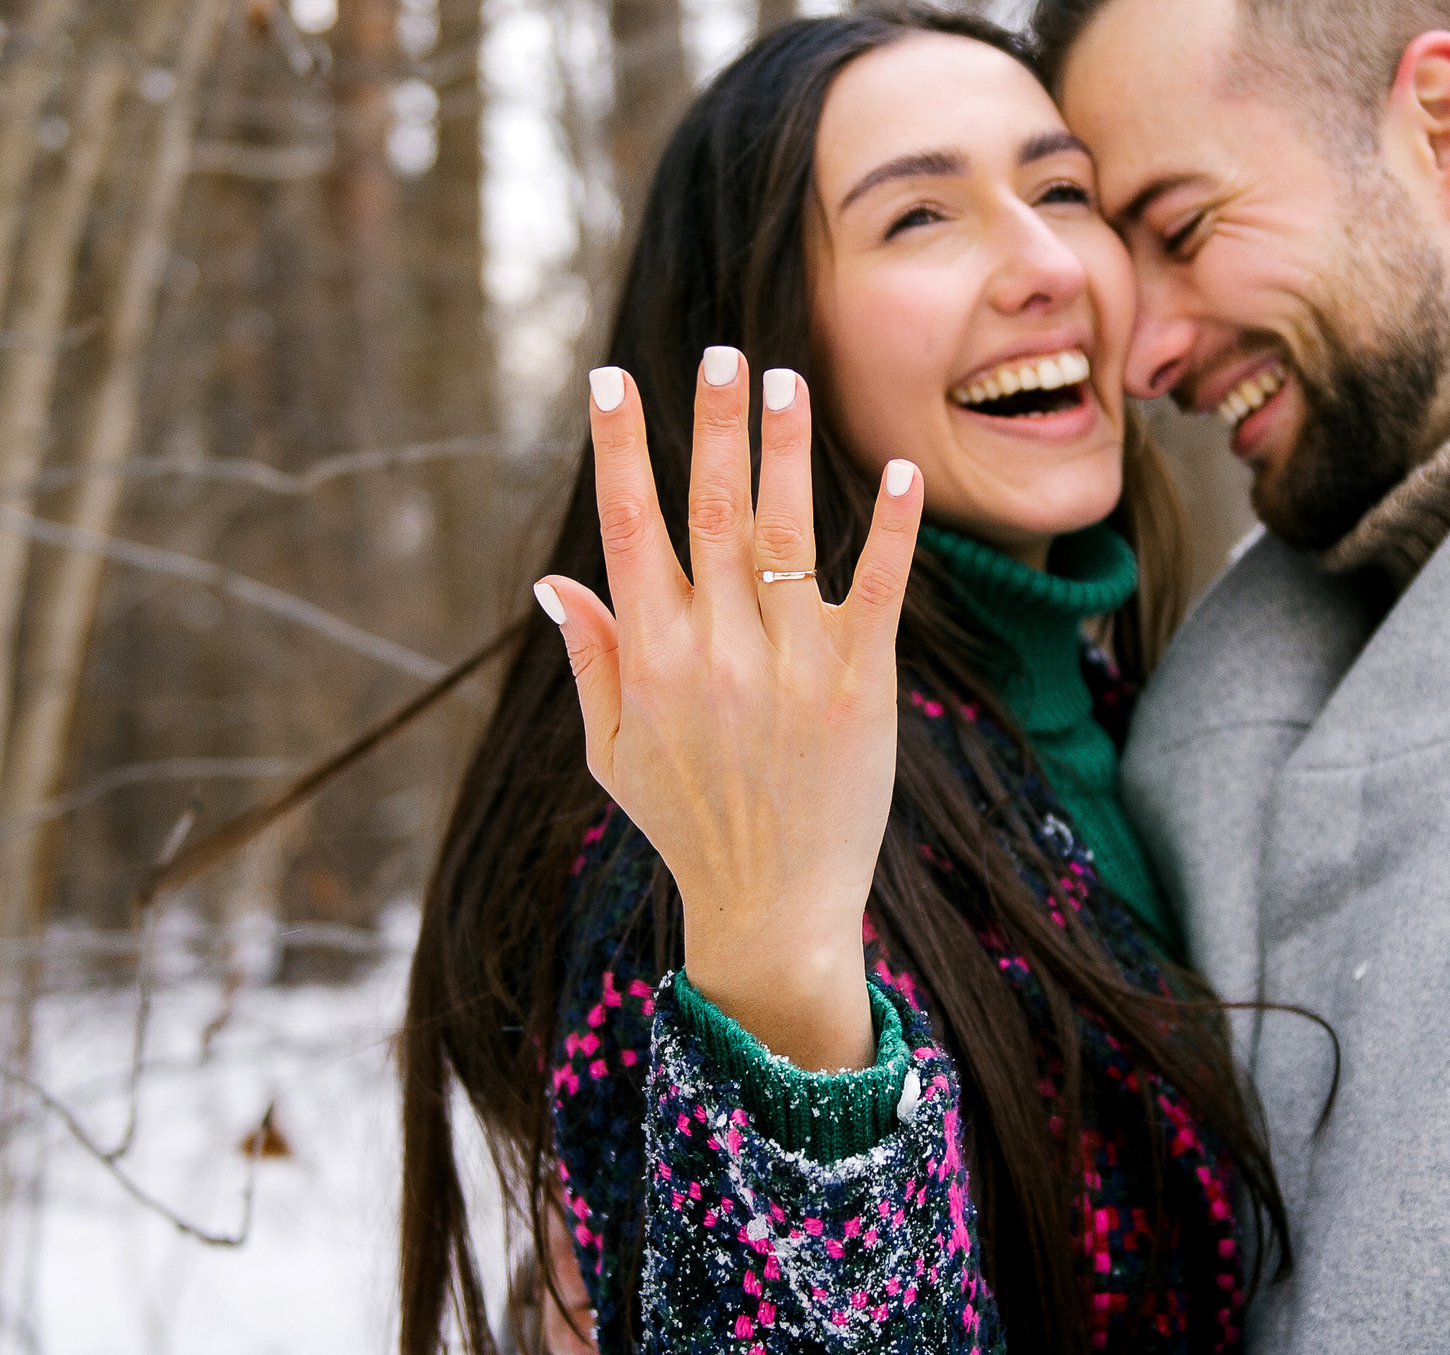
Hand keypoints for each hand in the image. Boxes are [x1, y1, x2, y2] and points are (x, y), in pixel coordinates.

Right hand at [536, 350, 922, 1071]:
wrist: (772, 909)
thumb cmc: (688, 825)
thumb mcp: (613, 751)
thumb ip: (591, 660)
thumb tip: (553, 580)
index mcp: (652, 660)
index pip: (627, 529)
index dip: (619, 447)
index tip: (610, 379)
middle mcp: (718, 653)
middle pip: (709, 512)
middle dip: (710, 423)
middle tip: (719, 349)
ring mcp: (793, 668)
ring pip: (786, 535)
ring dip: (786, 451)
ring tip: (786, 377)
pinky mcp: (862, 687)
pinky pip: (877, 591)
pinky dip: (889, 531)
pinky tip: (896, 470)